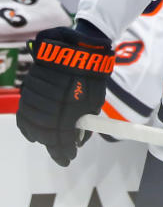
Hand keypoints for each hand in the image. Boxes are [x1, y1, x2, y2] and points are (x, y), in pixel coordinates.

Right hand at [16, 26, 113, 165]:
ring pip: (33, 123)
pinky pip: (24, 112)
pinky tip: (33, 134)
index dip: (64, 150)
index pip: (62, 134)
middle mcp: (51, 99)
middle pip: (47, 131)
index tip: (68, 159)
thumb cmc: (91, 74)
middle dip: (54, 145)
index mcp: (71, 102)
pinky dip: (27, 126)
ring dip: (42, 136)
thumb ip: (86, 120)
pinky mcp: (29, 87)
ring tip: (50, 142)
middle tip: (62, 152)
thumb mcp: (95, 99)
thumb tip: (78, 140)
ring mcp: (37, 92)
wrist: (78, 47)